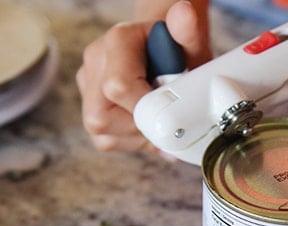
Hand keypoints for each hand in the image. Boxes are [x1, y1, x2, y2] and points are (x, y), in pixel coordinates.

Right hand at [76, 0, 210, 151]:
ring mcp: (88, 87)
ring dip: (138, 135)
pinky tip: (149, 125)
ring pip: (102, 132)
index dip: (147, 109)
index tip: (170, 112)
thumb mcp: (190, 43)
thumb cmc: (178, 51)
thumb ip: (188, 32)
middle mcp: (95, 62)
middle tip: (167, 116)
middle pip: (102, 117)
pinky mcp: (90, 109)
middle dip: (141, 125)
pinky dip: (132, 140)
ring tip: (159, 117)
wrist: (166, 54)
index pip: (118, 87)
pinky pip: (105, 140)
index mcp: (116, 41)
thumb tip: (184, 14)